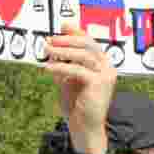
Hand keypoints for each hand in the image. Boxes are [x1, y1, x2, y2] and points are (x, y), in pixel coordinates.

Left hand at [44, 25, 116, 153]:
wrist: (84, 128)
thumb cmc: (77, 106)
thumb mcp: (68, 80)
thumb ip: (65, 64)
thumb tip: (53, 47)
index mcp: (102, 64)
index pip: (90, 42)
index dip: (76, 32)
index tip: (63, 26)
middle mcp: (107, 67)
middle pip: (88, 44)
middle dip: (67, 40)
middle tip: (50, 40)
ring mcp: (106, 75)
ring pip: (83, 55)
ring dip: (62, 51)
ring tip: (46, 51)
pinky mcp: (99, 84)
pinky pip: (77, 70)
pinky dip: (61, 67)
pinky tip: (49, 68)